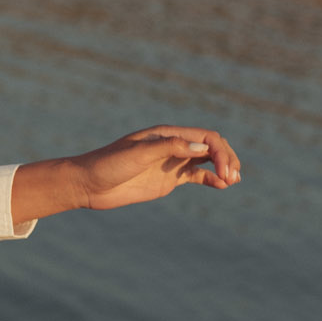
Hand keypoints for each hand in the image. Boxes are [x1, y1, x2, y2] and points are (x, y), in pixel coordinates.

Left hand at [11, 127, 240, 224]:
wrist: (88, 184)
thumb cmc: (108, 164)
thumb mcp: (138, 154)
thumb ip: (169, 148)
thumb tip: (202, 148)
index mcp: (166, 134)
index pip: (205, 137)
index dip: (220, 152)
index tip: (225, 171)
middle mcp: (172, 145)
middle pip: (210, 147)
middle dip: (227, 158)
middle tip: (233, 177)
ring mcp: (171, 163)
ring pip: (207, 161)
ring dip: (223, 168)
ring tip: (233, 181)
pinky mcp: (168, 179)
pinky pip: (197, 176)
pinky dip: (211, 180)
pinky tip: (221, 186)